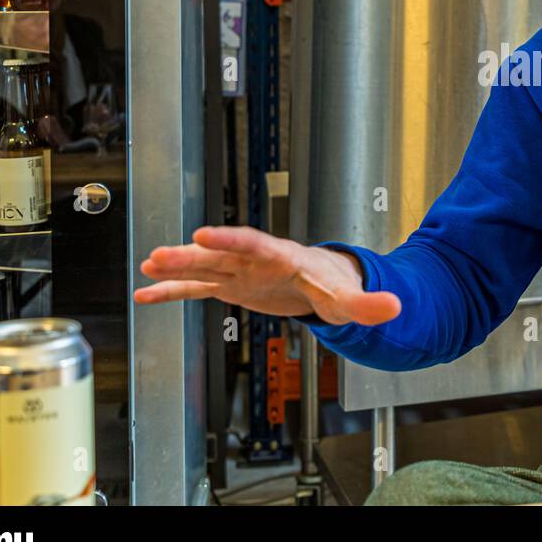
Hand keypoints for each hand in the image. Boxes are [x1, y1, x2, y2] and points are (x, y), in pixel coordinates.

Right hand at [134, 226, 401, 326]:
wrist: (324, 280)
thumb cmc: (336, 283)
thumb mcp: (351, 298)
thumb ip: (369, 305)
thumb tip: (395, 307)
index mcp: (281, 256)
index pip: (253, 243)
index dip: (229, 239)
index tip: (204, 235)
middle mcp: (255, 259)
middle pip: (220, 254)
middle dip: (192, 254)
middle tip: (161, 254)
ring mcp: (239, 272)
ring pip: (204, 268)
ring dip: (176, 267)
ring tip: (146, 265)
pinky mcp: (230, 287)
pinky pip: (196, 289)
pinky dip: (172, 292)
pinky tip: (145, 295)